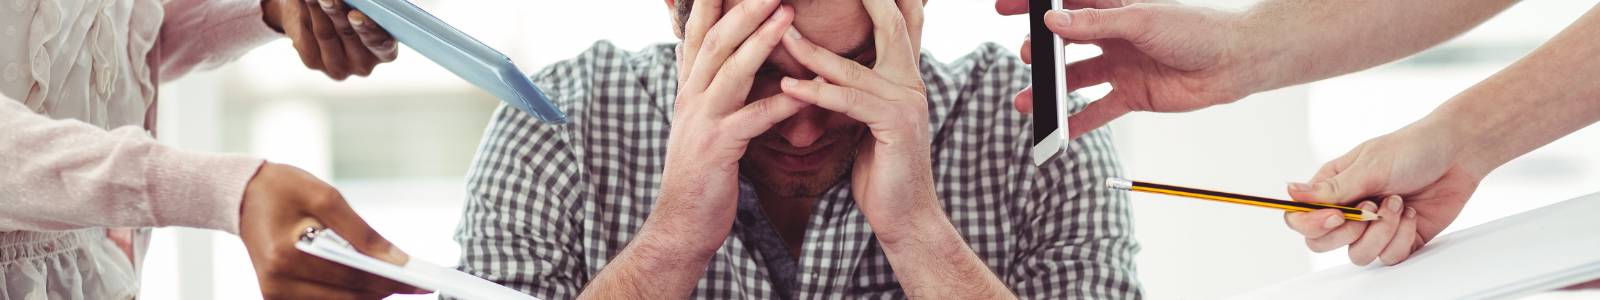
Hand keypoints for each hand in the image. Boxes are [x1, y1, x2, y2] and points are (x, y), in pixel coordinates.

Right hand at [239, 162, 424, 298]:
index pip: (353, 277)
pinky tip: (367, 280)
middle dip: (384, 289)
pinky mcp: (277, 297)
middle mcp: (278, 283)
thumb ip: (362, 232)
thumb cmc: (283, 189)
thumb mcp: (325, 196)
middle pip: (348, 298)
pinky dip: (348, 293)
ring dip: (368, 293)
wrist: (243, 196)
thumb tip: (396, 259)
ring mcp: (275, 294)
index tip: (422, 281)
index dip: (391, 280)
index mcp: (287, 256)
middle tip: (415, 282)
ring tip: (394, 279)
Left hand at [264, 0, 398, 79]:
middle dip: (337, 12)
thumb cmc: (352, 10)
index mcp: (385, 51)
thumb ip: (363, 5)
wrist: (318, 19)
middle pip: (348, 34)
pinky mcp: (313, 62)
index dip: (368, 30)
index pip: (382, 45)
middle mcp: (364, 64)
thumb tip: (351, 2)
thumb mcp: (362, 7)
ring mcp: (338, 66)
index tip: (355, 15)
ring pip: (325, 33)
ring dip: (316, 8)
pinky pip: (306, 34)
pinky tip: (303, 0)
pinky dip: (304, 11)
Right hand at [654, 0, 805, 251]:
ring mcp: (701, 123)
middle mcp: (690, 99)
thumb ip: (703, 89)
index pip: (697, 37)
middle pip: (714, 42)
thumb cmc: (699, 174)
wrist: (681, 223)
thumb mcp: (696, 124)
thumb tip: (700, 58)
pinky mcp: (717, 149)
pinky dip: (779, 103)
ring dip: (759, 40)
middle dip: (741, 10)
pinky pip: (753, 119)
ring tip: (785, 14)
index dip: (708, 7)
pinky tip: (803, 93)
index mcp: (688, 91)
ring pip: (730, 71)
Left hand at [777, 0, 937, 243]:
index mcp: (906, 78)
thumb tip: (826, 71)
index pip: (898, 25)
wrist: (905, 216)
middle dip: (871, 0)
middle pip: (891, 26)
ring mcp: (907, 102)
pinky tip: (789, 86)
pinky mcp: (896, 124)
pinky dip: (817, 92)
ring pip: (853, 68)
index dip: (883, 1)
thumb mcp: (868, 122)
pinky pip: (849, 101)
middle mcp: (912, 83)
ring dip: (811, 51)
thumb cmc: (881, 171)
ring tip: (779, 34)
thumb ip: (856, 92)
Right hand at [996, 0, 1259, 139]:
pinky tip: (1057, 131)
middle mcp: (1114, 34)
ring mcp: (1121, 64)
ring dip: (1051, 90)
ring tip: (1027, 101)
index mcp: (1115, 6)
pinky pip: (1098, 110)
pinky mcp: (1132, 94)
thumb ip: (1095, 25)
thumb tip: (1052, 24)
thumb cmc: (1197, 28)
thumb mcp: (1141, 20)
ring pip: (1075, 78)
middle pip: (1065, 42)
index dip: (1034, 5)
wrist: (1235, 62)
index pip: (1065, 3)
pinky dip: (1077, 122)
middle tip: (1025, 57)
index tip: (1004, 9)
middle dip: (1040, 51)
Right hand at [1281, 120, 1481, 265]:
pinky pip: (1388, 257)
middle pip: (1321, 243)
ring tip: (1398, 203)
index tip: (1337, 215)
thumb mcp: (1369, 166)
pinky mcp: (1398, 239)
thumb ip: (1331, 189)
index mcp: (1332, 188)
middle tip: (1370, 210)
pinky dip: (1402, 236)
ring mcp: (1372, 228)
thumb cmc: (1412, 149)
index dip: (1312, 224)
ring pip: (1357, 254)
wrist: (1458, 154)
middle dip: (1349, 231)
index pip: (1300, 218)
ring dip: (1382, 231)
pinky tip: (1410, 213)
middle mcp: (1348, 210)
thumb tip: (1291, 193)